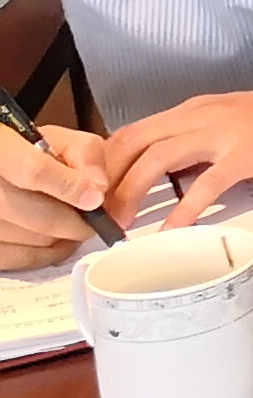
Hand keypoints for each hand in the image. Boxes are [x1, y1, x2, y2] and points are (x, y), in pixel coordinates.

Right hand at [0, 120, 110, 262]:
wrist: (2, 172)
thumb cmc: (28, 152)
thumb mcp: (56, 139)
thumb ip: (83, 153)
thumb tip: (98, 188)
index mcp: (0, 149)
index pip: (33, 171)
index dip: (70, 188)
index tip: (96, 199)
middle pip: (36, 215)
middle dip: (75, 222)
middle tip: (95, 221)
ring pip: (31, 240)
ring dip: (62, 237)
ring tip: (75, 226)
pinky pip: (20, 259)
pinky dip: (47, 254)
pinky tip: (59, 241)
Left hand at [101, 71, 252, 229]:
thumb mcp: (240, 125)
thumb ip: (206, 143)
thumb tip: (176, 175)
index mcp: (199, 108)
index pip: (133, 131)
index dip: (105, 163)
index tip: (97, 194)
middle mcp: (204, 115)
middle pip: (132, 142)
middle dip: (106, 180)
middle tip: (98, 215)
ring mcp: (226, 132)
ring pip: (156, 159)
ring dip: (131, 194)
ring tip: (121, 226)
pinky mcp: (250, 153)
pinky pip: (204, 185)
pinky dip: (182, 212)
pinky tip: (172, 234)